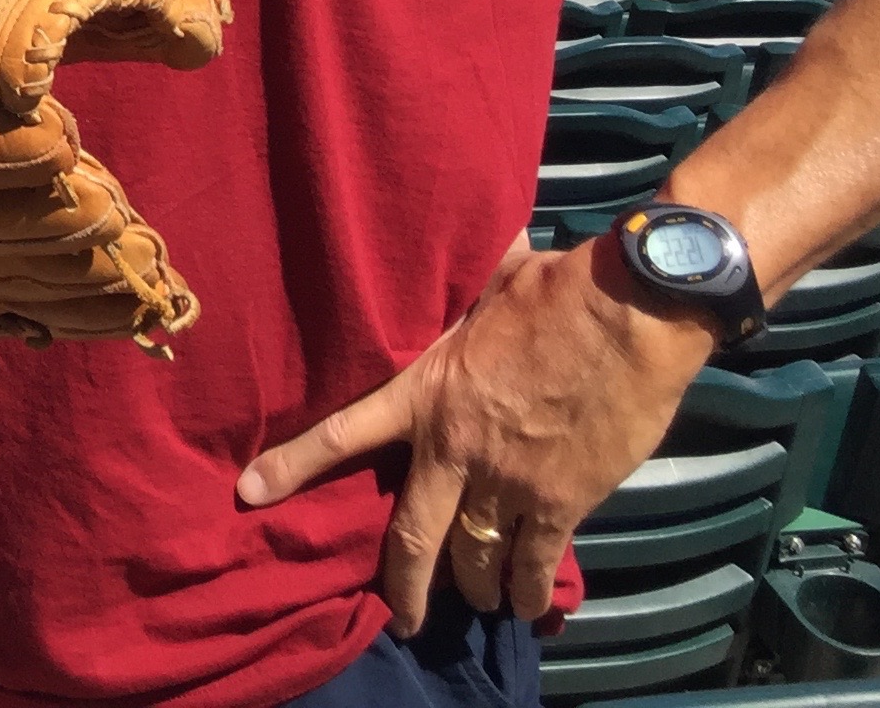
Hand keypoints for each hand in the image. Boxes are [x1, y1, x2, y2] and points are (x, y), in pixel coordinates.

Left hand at [236, 236, 714, 633]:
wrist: (629, 314)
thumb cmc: (554, 287)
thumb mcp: (482, 284)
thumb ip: (457, 298)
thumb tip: (446, 259)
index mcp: (427, 390)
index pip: (344, 432)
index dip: (293, 466)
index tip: (250, 493)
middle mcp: (458, 446)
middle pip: (415, 536)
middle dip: (403, 585)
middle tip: (401, 619)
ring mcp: (510, 480)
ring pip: (476, 556)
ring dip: (473, 584)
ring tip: (473, 599)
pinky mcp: (563, 500)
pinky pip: (536, 562)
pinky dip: (530, 589)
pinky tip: (527, 605)